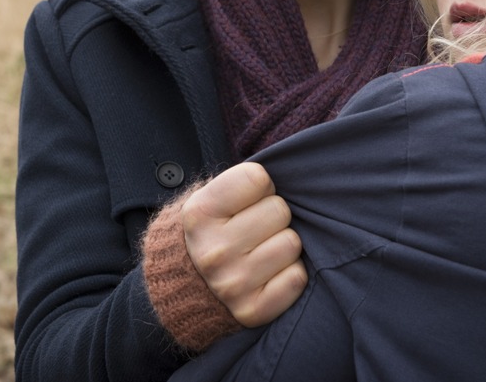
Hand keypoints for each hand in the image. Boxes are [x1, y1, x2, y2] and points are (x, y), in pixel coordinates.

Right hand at [181, 162, 306, 326]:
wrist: (188, 287)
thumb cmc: (214, 230)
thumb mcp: (211, 198)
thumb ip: (242, 183)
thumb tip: (291, 174)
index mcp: (199, 214)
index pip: (258, 178)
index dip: (259, 186)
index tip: (248, 199)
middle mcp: (213, 251)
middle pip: (279, 210)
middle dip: (273, 215)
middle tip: (256, 228)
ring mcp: (232, 284)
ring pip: (292, 243)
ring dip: (283, 244)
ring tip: (261, 250)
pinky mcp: (252, 310)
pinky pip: (297, 278)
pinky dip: (289, 273)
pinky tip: (269, 273)